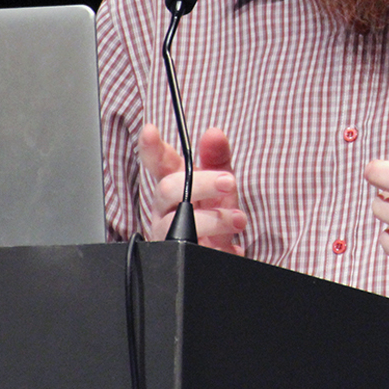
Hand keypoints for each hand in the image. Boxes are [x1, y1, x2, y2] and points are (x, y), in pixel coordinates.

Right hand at [139, 124, 246, 253]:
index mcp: (173, 187)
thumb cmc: (216, 216)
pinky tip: (229, 245)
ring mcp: (168, 236)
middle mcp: (165, 210)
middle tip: (229, 181)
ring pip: (177, 222)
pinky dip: (214, 245)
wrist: (222, 258)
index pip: (157, 164)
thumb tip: (214, 133)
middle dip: (201, 183)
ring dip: (214, 218)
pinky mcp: (178, 258)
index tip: (150, 130)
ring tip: (238, 219)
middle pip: (167, 189)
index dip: (151, 148)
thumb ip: (217, 159)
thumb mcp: (221, 186)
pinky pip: (188, 251)